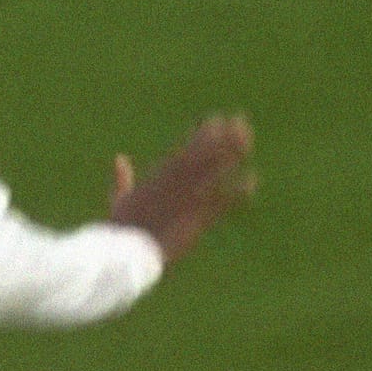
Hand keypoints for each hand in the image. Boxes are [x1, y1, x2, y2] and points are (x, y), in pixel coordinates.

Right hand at [109, 113, 255, 265]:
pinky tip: (252, 181)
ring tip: (247, 139)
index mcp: (159, 176)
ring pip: (214, 169)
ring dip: (231, 153)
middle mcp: (176, 181)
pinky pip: (222, 201)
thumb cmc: (122, 228)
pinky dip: (238, 190)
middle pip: (204, 152)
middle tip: (239, 120)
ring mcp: (188, 197)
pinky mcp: (196, 217)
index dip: (203, 133)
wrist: (127, 251)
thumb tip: (119, 159)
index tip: (216, 120)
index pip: (187, 148)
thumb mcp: (119, 199)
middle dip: (223, 136)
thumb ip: (122, 179)